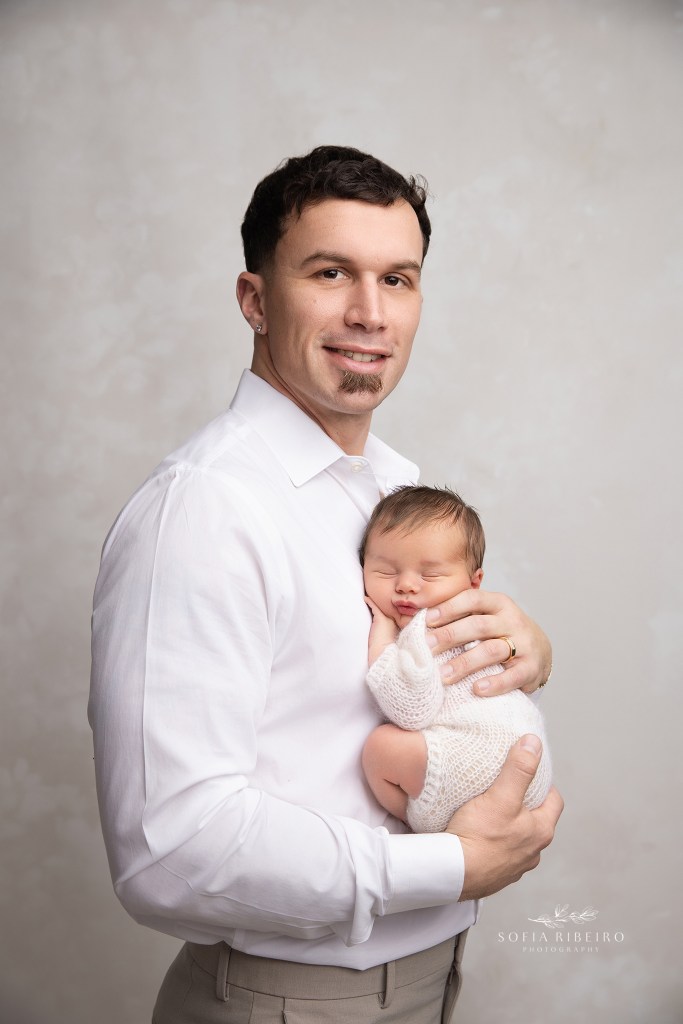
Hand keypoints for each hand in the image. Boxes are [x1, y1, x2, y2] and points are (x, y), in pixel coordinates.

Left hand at [365, 597, 398, 664]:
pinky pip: (374, 607)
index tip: (386, 605)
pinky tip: (365, 598)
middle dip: (384, 604)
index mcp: (400, 625)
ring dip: (376, 601)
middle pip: (389, 608)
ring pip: (382, 606)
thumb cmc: (386, 651)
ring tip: (371, 595)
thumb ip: (390, 633)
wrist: (383, 655)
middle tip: (379, 597)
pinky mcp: (380, 618)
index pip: (394, 614)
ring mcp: (389, 618)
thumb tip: (385, 633)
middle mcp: (396, 620)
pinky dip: (369, 601)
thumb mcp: (391, 640)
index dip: (390, 609)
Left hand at [425, 589, 550, 694]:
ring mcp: (524, 644)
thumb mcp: (485, 617)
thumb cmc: (500, 632)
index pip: (472, 599)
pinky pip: (513, 676)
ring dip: (465, 663)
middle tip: (426, 648)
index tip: (426, 620)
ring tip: (443, 675)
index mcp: (497, 603)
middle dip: (449, 636)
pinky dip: (494, 683)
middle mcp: (511, 620)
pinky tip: (476, 689)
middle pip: (478, 625)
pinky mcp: (531, 668)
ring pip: (492, 650)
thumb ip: (460, 617)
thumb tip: (416, 620)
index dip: (449, 608)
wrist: (539, 650)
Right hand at [447, 735, 562, 900]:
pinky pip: (499, 853)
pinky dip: (493, 843)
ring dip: (509, 825)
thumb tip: (533, 744)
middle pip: (536, 820)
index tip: (530, 772)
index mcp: (541, 832)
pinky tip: (477, 835)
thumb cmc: (479, 837)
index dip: (544, 784)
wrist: (453, 874)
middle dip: (525, 803)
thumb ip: (518, 769)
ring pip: (518, 838)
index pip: (554, 801)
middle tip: (506, 788)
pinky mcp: (495, 875)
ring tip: (489, 811)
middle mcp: (533, 852)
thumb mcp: (501, 796)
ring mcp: (514, 866)